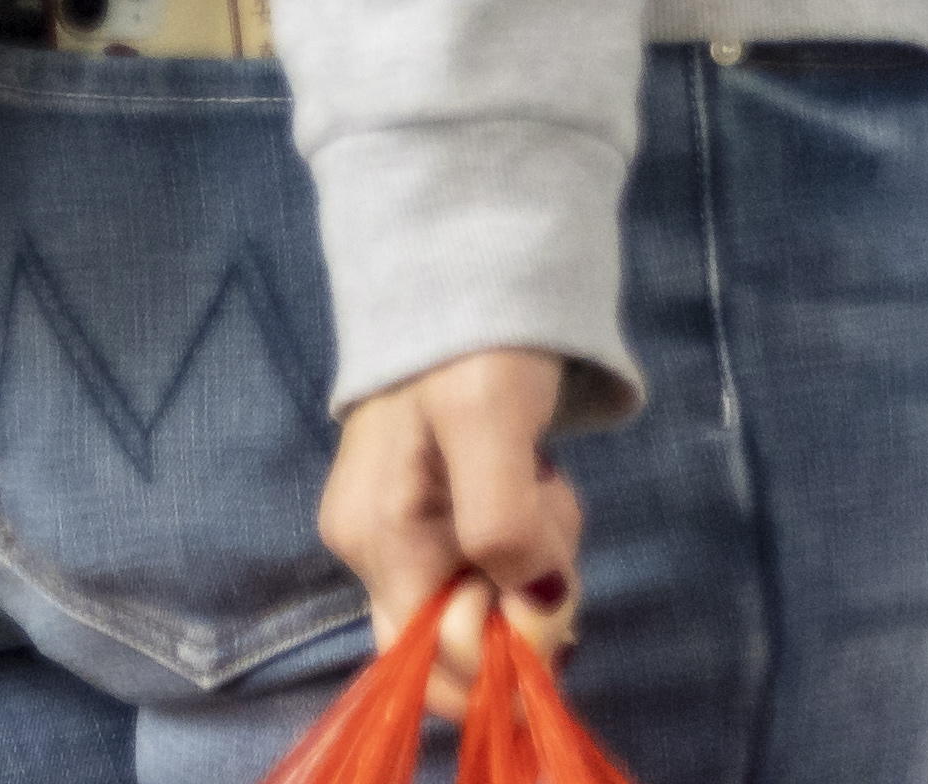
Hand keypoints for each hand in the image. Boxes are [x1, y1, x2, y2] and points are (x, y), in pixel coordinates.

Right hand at [317, 345, 582, 710]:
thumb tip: (532, 604)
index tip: (548, 582)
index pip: (430, 664)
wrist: (470, 261)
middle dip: (525, 595)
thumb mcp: (490, 419)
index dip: (500, 652)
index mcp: (377, 539)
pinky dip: (529, 530)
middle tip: (552, 509)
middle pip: (461, 637)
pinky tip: (539, 477)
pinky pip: (489, 556)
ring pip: (484, 594)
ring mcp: (403, 527)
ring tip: (547, 476)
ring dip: (536, 554)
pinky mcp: (435, 505)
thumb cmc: (477, 336)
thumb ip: (503, 521)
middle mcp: (375, 547)